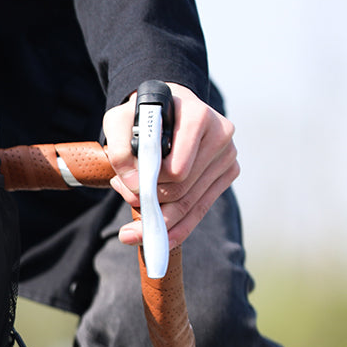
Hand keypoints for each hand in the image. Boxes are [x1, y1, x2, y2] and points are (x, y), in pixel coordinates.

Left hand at [103, 83, 238, 247]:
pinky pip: (202, 208)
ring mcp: (228, 155)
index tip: (120, 186)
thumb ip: (120, 150)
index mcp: (197, 117)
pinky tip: (161, 239)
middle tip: (123, 202)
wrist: (166, 107)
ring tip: (132, 227)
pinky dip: (180, 227)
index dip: (148, 184)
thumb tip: (133, 185)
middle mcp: (220, 134)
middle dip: (151, 204)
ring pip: (192, 203)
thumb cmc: (142, 115)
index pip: (175, 169)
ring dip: (160, 218)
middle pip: (183, 189)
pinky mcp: (228, 172)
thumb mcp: (119, 121)